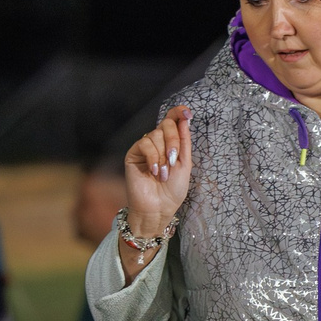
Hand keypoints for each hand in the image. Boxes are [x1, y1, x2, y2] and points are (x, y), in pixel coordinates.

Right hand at [120, 106, 192, 272]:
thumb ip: (184, 142)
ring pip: (155, 135)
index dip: (178, 112)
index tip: (187, 113)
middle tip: (174, 161)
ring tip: (163, 175)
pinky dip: (153, 158)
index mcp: (171, 143)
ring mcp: (145, 148)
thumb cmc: (173, 190)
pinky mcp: (133, 154)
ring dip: (163, 156)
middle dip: (173, 141)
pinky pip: (145, 144)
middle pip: (166, 124)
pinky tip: (154, 172)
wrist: (158, 208)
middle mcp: (157, 142)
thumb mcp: (185, 164)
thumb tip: (184, 119)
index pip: (173, 120)